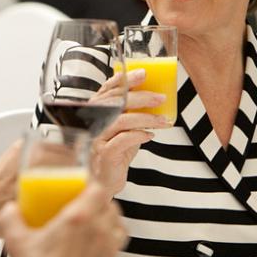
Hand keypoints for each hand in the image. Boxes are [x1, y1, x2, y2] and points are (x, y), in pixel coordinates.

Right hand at [0, 181, 125, 256]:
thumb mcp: (17, 243)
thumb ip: (10, 219)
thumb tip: (10, 209)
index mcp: (79, 219)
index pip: (97, 189)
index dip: (91, 185)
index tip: (82, 188)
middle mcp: (99, 231)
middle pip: (110, 206)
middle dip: (98, 204)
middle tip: (84, 208)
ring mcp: (109, 250)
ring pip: (118, 226)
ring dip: (108, 223)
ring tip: (94, 228)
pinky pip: (116, 249)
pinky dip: (108, 245)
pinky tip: (92, 252)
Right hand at [91, 68, 168, 192]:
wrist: (104, 183)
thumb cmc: (115, 154)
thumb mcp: (125, 130)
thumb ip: (133, 114)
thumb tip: (155, 98)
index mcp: (97, 113)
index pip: (108, 90)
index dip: (124, 79)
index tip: (143, 74)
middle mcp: (94, 123)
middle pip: (116, 102)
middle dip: (141, 97)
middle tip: (161, 98)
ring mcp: (97, 139)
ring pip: (122, 120)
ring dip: (146, 118)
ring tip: (163, 121)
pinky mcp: (104, 155)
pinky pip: (123, 140)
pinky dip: (139, 135)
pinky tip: (150, 136)